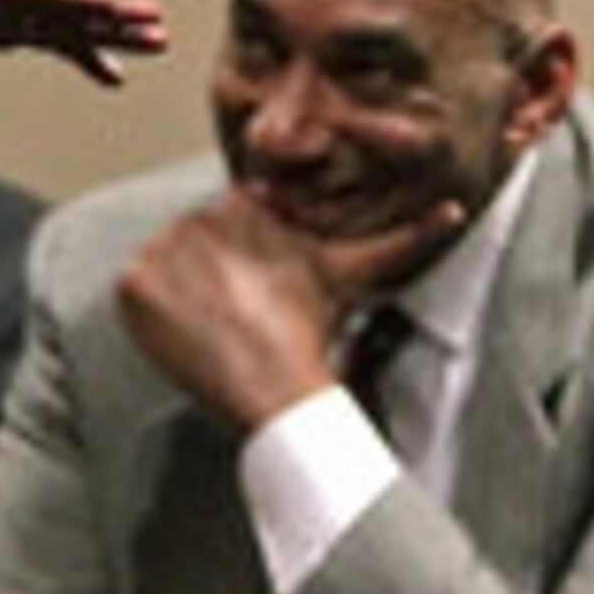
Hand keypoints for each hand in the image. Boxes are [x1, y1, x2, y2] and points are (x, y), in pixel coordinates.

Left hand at [117, 190, 462, 428]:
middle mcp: (203, 213)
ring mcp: (164, 245)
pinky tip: (182, 330)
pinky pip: (134, 290)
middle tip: (238, 318)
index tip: (255, 299)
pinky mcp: (135, 280)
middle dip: (212, 279)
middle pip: (195, 245)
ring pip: (167, 266)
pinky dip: (150, 312)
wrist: (277, 387)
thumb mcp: (355, 274)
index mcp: (250, 205)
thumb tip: (459, 208)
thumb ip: (404, 237)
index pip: (229, 224)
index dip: (240, 266)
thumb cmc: (315, 335)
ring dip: (183, 295)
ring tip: (215, 328)